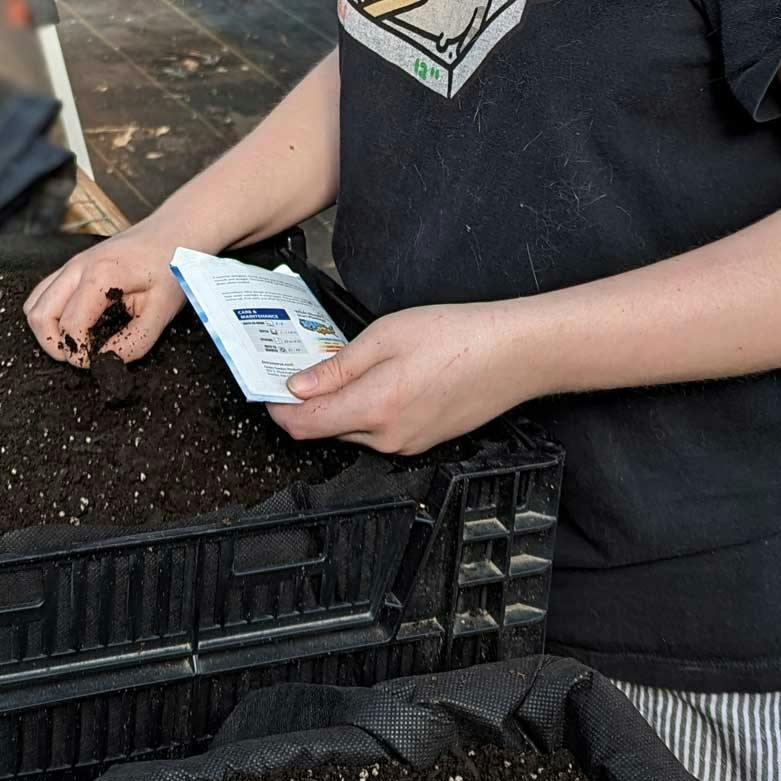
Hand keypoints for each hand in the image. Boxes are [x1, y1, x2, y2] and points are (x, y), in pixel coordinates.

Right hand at [23, 220, 185, 364]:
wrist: (173, 232)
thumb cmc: (171, 267)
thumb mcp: (161, 312)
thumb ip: (133, 343)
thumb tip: (106, 361)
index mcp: (101, 276)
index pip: (70, 326)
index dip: (80, 353)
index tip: (98, 361)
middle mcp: (77, 267)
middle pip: (38, 315)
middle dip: (54, 345)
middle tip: (82, 356)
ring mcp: (71, 264)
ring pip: (33, 303)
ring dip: (47, 330)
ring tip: (76, 342)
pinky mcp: (71, 265)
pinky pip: (43, 293)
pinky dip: (50, 314)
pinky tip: (74, 323)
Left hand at [270, 303, 530, 454]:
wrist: (513, 354)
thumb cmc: (456, 338)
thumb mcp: (386, 337)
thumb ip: (337, 366)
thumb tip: (297, 387)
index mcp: (373, 409)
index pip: (304, 426)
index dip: (277, 408)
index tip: (267, 388)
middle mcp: (388, 437)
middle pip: (327, 430)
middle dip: (308, 403)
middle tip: (302, 365)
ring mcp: (409, 443)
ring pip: (354, 430)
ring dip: (339, 405)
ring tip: (344, 365)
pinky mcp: (425, 440)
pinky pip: (381, 430)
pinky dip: (367, 409)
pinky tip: (380, 379)